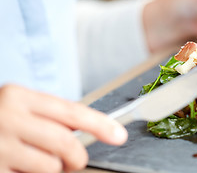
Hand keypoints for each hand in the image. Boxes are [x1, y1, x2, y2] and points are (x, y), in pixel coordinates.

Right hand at [0, 84, 127, 172]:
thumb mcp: (20, 106)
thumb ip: (50, 116)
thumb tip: (91, 130)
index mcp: (19, 97)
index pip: (71, 111)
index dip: (99, 124)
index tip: (119, 135)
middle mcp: (7, 118)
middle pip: (65, 143)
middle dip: (78, 157)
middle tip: (75, 160)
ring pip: (50, 167)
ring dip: (55, 170)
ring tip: (41, 163)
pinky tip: (22, 167)